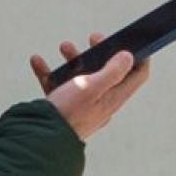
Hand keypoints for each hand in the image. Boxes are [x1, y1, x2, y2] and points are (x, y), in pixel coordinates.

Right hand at [28, 32, 150, 141]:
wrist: (41, 138)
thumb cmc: (68, 113)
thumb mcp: (91, 86)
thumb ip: (112, 71)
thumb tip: (128, 56)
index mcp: (114, 97)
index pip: (137, 75)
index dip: (139, 56)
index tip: (132, 41)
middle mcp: (101, 101)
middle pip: (107, 72)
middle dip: (100, 51)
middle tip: (93, 37)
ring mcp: (81, 105)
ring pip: (81, 76)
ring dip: (73, 59)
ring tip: (64, 46)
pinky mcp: (62, 108)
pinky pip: (57, 85)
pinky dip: (49, 72)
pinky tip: (37, 61)